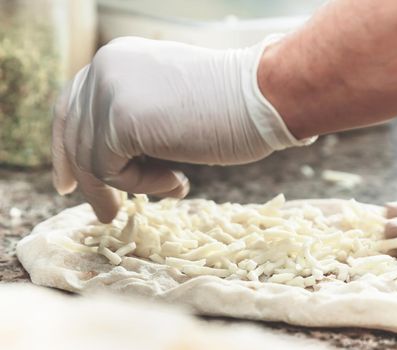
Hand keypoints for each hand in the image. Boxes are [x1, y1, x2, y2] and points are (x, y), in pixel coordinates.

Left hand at [52, 36, 314, 222]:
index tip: (70, 183)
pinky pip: (109, 169)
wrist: (266, 96)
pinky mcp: (119, 119)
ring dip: (133, 184)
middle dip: (87, 178)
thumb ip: (137, 117)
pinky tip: (179, 180)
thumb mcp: (172, 104)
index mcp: (118, 58)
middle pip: (74, 133)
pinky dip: (142, 185)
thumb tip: (116, 154)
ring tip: (174, 186)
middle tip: (107, 213)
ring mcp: (108, 90)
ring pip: (92, 157)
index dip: (69, 146)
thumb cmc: (234, 106)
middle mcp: (105, 65)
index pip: (74, 104)